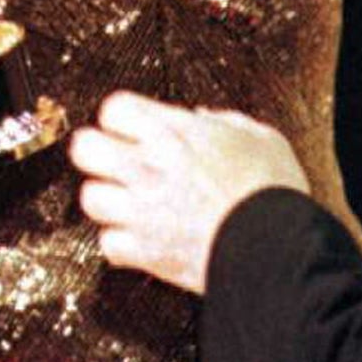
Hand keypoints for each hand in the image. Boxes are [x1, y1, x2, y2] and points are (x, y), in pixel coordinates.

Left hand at [70, 91, 310, 294]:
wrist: (277, 249)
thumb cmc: (274, 192)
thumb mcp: (261, 139)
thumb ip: (228, 122)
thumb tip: (205, 118)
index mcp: (175, 133)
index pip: (114, 109)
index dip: (120, 119)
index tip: (132, 130)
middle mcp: (149, 167)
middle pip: (84, 147)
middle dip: (95, 153)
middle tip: (113, 163)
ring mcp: (142, 210)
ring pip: (90, 198)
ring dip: (107, 202)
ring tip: (128, 205)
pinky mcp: (145, 252)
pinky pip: (108, 244)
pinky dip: (122, 245)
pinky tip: (142, 240)